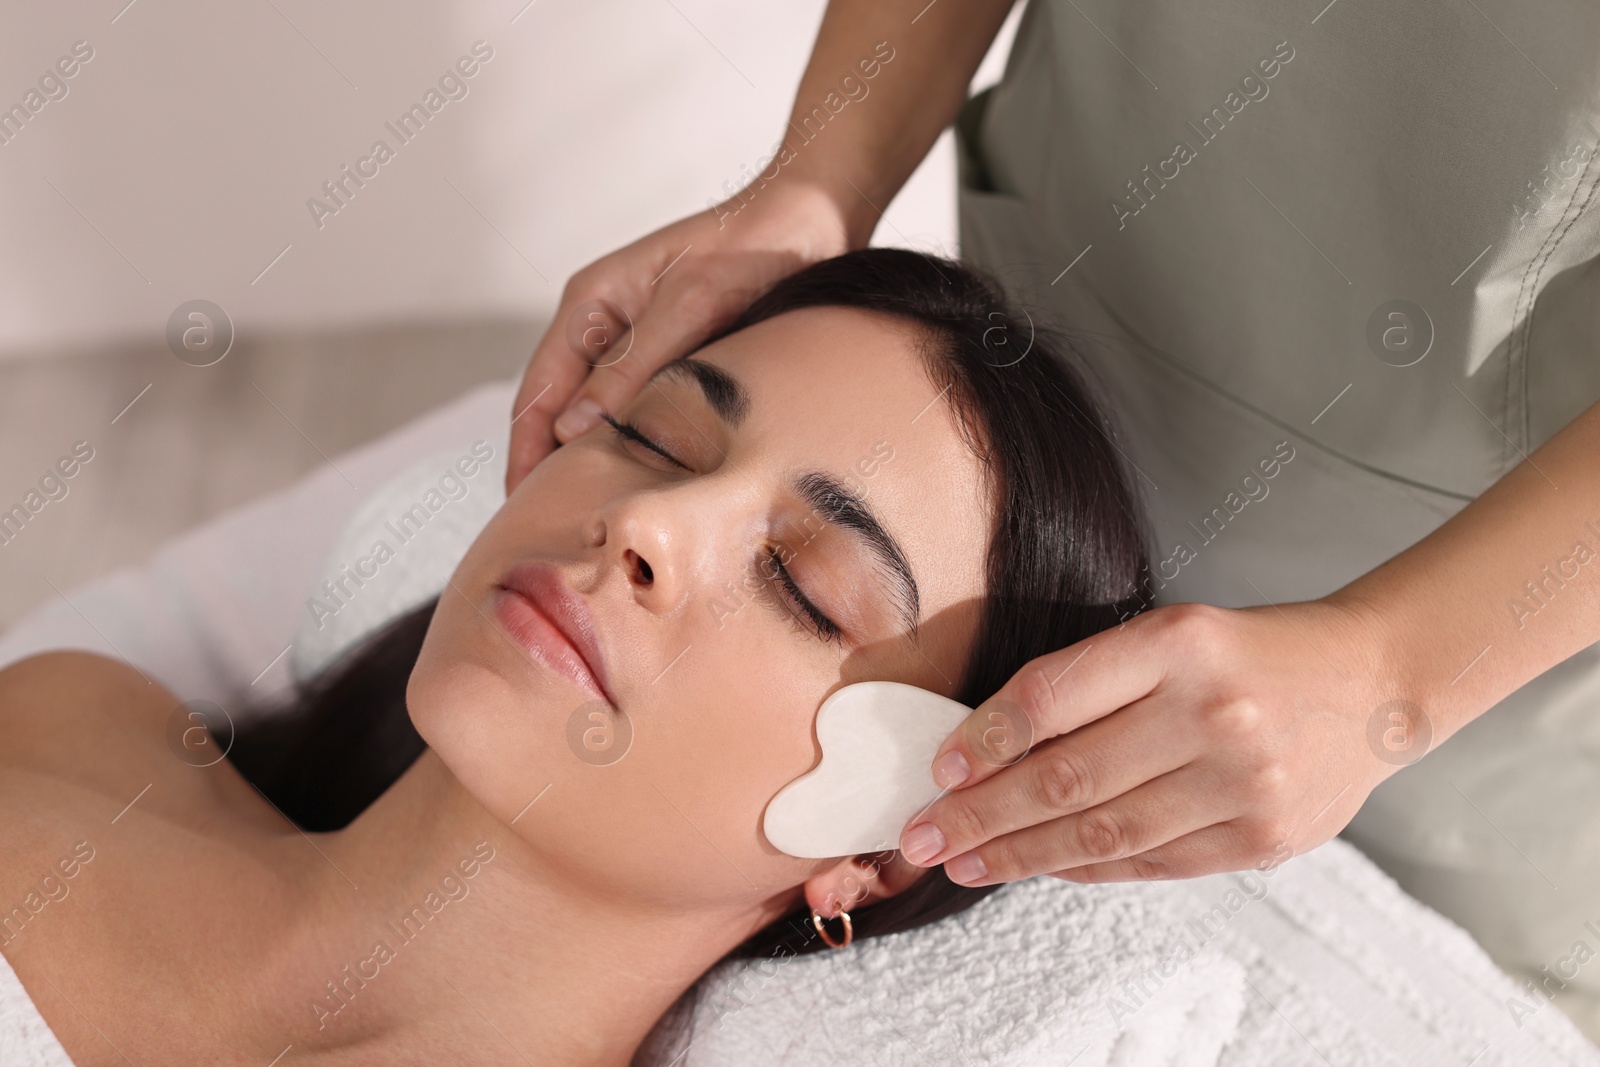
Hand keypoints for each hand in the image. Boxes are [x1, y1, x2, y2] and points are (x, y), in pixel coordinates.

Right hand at [505, 179, 860, 493]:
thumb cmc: (754, 246)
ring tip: (593, 523)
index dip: (525, 454)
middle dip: (550, 470)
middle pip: (558, 412)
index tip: (521, 509)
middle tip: (554, 535)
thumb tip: (573, 430)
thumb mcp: (692, 303)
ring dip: (593, 466)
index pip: (537, 393)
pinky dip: (633, 451)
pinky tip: (643, 491)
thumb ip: (633, 366)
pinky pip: (638, 414)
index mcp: (591, 303)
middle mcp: (603, 325)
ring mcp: (636, 344)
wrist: (814, 220)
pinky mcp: (672, 360)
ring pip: (598, 419)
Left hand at [897, 596, 1419, 883]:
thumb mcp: (1171, 635)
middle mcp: (1212, 711)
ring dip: (1020, 854)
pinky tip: (1040, 867)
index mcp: (1178, 642)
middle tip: (923, 836)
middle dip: (980, 814)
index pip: (1053, 695)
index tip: (939, 769)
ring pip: (1102, 833)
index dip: (985, 739)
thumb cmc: (1249, 654)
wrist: (1372, 683)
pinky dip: (1086, 867)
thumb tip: (988, 751)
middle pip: (1066, 776)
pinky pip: (1150, 862)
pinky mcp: (1262, 838)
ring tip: (966, 862)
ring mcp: (1242, 782)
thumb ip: (1091, 685)